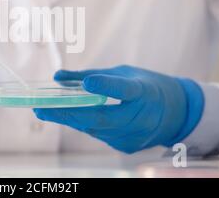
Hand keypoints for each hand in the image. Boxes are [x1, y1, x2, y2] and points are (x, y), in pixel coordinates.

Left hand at [34, 66, 203, 153]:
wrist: (176, 114)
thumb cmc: (147, 87)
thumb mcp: (125, 73)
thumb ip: (93, 75)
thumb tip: (58, 77)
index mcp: (146, 92)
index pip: (126, 90)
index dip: (106, 86)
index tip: (87, 82)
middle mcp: (142, 118)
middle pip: (101, 118)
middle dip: (67, 113)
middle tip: (42, 107)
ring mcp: (134, 136)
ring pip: (95, 128)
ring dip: (69, 119)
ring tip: (45, 110)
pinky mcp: (127, 146)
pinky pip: (98, 134)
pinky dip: (82, 124)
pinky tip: (67, 116)